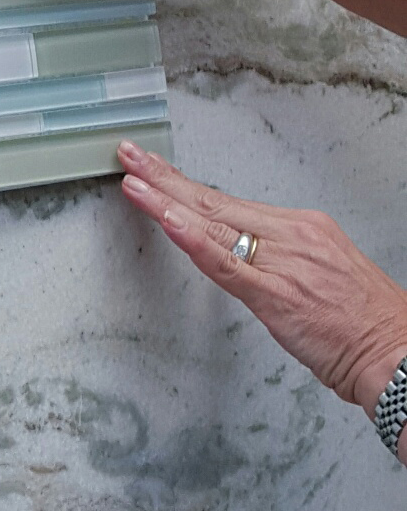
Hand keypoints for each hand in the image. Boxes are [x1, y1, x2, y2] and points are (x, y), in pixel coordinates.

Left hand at [118, 140, 406, 447]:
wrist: (396, 353)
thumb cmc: (363, 321)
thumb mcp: (320, 270)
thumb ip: (277, 256)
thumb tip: (239, 250)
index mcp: (303, 227)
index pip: (228, 201)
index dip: (185, 185)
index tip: (154, 169)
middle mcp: (292, 236)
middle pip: (214, 202)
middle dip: (165, 179)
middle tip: (130, 157)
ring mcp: (283, 263)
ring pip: (213, 225)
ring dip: (166, 202)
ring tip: (133, 183)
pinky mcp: (276, 294)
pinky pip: (225, 264)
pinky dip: (192, 240)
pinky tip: (167, 220)